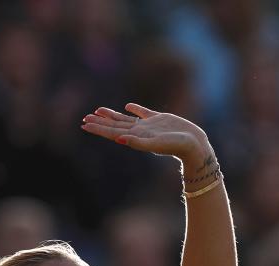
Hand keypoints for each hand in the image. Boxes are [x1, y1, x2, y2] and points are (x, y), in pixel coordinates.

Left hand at [81, 103, 211, 165]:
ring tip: (98, 110)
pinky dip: (134, 109)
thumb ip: (138, 143)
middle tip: (85, 118)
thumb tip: (119, 140)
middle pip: (115, 126)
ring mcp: (148, 125)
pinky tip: (127, 106)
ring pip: (125, 119)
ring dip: (111, 115)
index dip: (98, 128)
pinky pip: (143, 113)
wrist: (194, 146)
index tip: (84, 124)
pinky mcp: (159, 119)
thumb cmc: (177, 147)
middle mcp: (139, 132)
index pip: (112, 132)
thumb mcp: (156, 145)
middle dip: (100, 122)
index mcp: (135, 137)